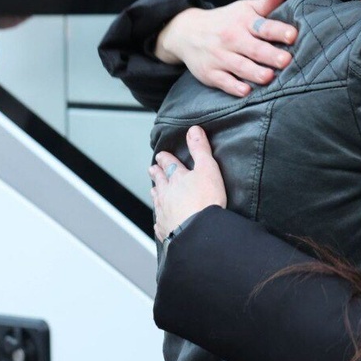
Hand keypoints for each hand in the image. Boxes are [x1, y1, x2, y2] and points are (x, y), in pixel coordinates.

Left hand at [150, 126, 226, 240]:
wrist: (198, 230)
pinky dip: (159, 219)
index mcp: (177, 178)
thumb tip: (193, 130)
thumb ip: (200, 149)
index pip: (169, 164)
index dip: (165, 159)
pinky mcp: (166, 229)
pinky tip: (159, 220)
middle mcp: (167, 194)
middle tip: (152, 169)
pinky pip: (160, 222)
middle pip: (160, 181)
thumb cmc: (205, 200)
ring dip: (156, 193)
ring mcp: (164, 212)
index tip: (160, 155)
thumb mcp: (207, 168)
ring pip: (157, 200)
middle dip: (156, 174)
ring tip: (154, 190)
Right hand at [154, 0, 298, 96]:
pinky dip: (233, 86)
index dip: (279, 30)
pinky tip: (245, 91)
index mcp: (244, 22)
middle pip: (254, 48)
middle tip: (286, 60)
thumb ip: (268, 1)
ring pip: (239, 66)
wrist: (186, 32)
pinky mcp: (210, 73)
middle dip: (270, 54)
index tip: (293, 35)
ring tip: (269, 77)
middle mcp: (232, 38)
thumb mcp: (245, 8)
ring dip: (254, 72)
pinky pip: (223, 81)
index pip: (264, 26)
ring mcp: (220, 56)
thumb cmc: (227, 21)